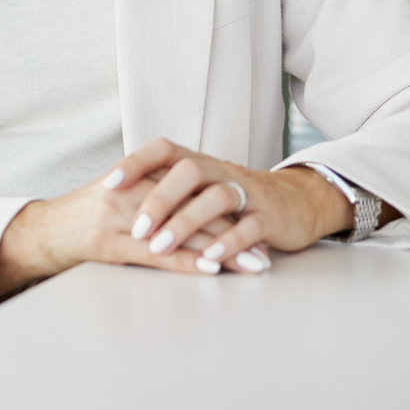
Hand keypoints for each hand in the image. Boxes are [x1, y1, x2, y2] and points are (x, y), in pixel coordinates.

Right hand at [0, 169, 239, 303]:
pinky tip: (210, 269)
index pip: (194, 190)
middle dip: (236, 234)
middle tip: (265, 252)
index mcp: (140, 175)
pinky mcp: (108, 241)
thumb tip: (198, 207)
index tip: (257, 226)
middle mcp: (133, 190)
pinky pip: (155, 253)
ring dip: (222, 253)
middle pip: (196, 210)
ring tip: (253, 266)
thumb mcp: (120, 194)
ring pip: (182, 232)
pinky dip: (185, 261)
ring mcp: (120, 215)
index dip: (228, 210)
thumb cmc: (83, 216)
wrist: (41, 231)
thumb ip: (154, 194)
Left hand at [103, 139, 355, 274]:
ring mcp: (249, 192)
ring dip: (186, 223)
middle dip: (160, 200)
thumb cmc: (238, 198)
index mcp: (200, 163)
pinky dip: (228, 242)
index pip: (164, 150)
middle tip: (137, 229)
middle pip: (188, 171)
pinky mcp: (271, 217)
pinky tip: (209, 259)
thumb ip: (168, 188)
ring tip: (161, 248)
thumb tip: (118, 198)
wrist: (299, 202)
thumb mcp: (203, 187)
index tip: (109, 183)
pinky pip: (249, 226)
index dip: (136, 163)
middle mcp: (222, 171)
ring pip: (217, 197)